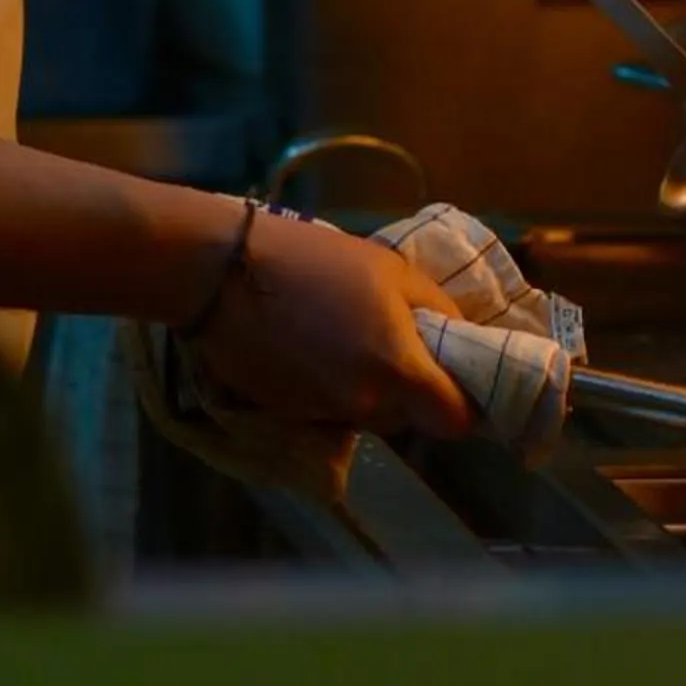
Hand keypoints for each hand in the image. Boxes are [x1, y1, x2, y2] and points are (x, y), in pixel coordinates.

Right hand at [192, 214, 472, 438]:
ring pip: (366, 415)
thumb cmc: (317, 262)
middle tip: (396, 344)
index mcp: (397, 371)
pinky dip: (329, 389)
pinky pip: (327, 410)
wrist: (223, 273)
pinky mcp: (286, 416)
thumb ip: (440, 311)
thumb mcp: (394, 271)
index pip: (453, 423)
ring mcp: (321, 416)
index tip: (455, 381)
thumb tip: (462, 339)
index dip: (462, 406)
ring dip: (368, 389)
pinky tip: (311, 348)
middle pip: (407, 419)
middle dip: (409, 391)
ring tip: (346, 339)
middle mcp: (363, 406)